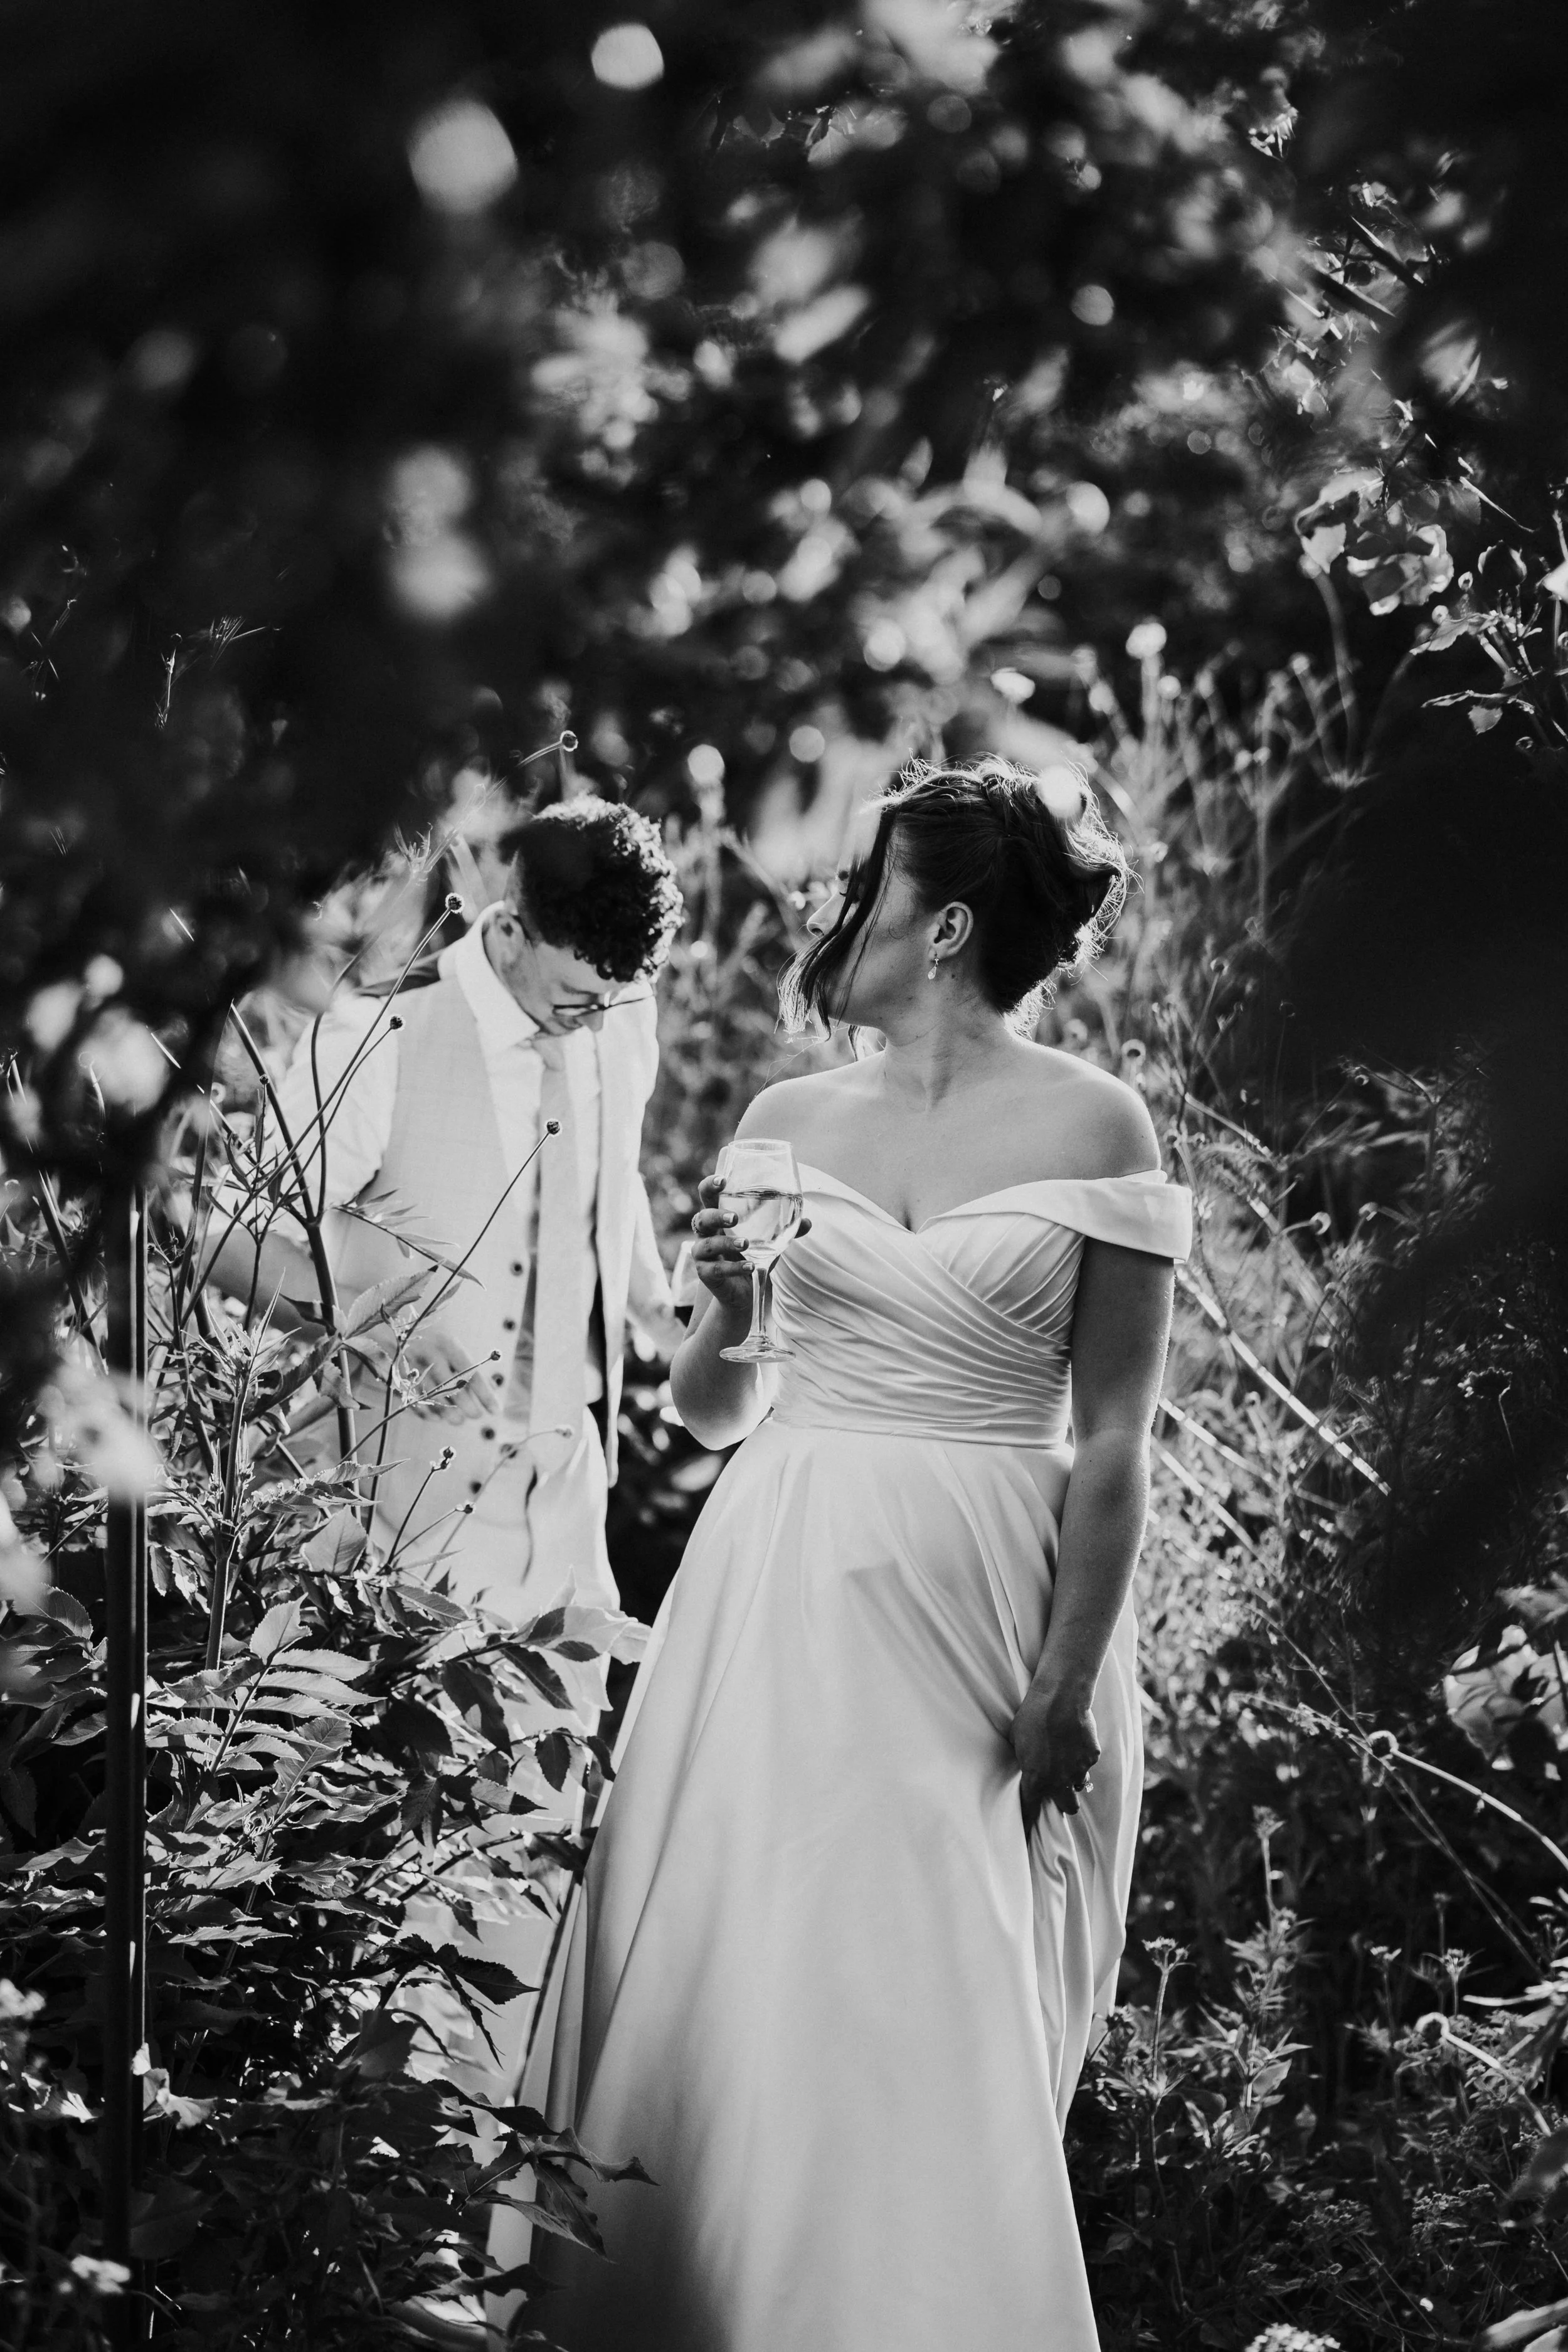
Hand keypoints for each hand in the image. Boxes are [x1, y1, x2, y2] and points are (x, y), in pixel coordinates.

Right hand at [401, 1325, 486, 1421]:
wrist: (394, 1333)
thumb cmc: (433, 1345)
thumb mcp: (452, 1349)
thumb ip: (470, 1370)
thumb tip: (492, 1391)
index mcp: (448, 1345)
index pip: (472, 1373)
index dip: (485, 1394)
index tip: (496, 1410)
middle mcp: (431, 1353)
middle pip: (452, 1385)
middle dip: (467, 1405)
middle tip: (476, 1415)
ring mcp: (413, 1366)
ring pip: (434, 1395)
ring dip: (448, 1412)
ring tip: (458, 1420)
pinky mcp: (399, 1377)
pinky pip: (415, 1400)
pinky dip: (428, 1412)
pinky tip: (438, 1417)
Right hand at [688, 1171, 810, 1319]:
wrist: (745, 1293)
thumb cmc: (753, 1257)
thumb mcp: (770, 1241)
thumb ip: (786, 1230)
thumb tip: (808, 1221)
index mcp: (718, 1218)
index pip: (707, 1196)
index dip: (710, 1186)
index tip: (723, 1180)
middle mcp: (706, 1233)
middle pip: (701, 1218)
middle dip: (716, 1215)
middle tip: (734, 1218)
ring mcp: (702, 1254)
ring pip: (707, 1244)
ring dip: (727, 1243)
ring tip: (746, 1244)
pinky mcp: (706, 1274)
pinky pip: (716, 1269)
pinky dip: (734, 1268)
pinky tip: (750, 1267)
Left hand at [1010, 1683, 1099, 1833]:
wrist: (1060, 1697)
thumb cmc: (1031, 1716)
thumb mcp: (1016, 1740)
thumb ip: (1023, 1759)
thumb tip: (1025, 1762)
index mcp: (1037, 1779)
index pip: (1031, 1810)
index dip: (1028, 1824)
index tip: (1026, 1836)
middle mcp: (1060, 1780)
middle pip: (1069, 1807)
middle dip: (1064, 1801)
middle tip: (1057, 1787)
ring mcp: (1079, 1768)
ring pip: (1080, 1783)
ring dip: (1073, 1776)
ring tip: (1066, 1756)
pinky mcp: (1093, 1755)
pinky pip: (1088, 1761)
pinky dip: (1083, 1755)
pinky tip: (1075, 1738)